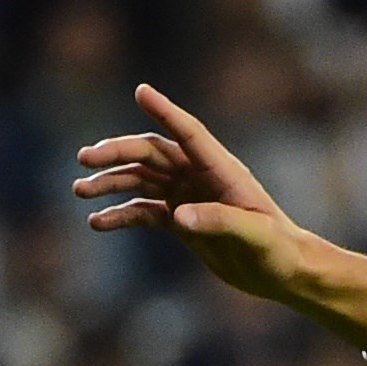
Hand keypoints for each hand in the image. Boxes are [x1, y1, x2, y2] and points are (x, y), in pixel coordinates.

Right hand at [74, 86, 366, 347]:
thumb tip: (177, 217)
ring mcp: (188, 197)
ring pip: (141, 180)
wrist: (286, 275)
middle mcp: (200, 177)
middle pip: (151, 153)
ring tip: (80, 190)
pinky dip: (121, 215)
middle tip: (85, 159)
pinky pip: (144, 212)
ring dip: (111, 182)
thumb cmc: (280, 251)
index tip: (141, 91)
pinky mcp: (182, 221)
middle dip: (117, 153)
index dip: (165, 112)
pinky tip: (98, 223)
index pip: (189, 134)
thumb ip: (218, 222)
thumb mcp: (255, 236)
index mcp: (222, 170)